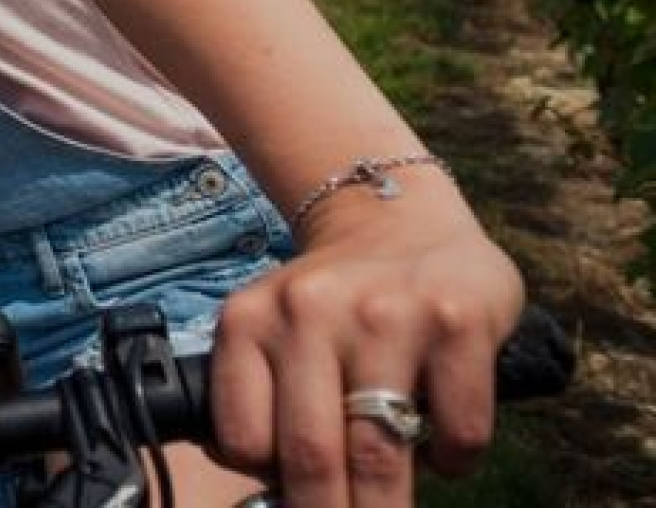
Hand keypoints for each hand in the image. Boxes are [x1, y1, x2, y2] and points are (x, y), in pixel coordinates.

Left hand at [207, 188, 523, 507]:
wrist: (400, 221)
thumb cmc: (332, 303)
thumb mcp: (272, 329)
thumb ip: (261, 395)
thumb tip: (267, 486)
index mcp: (251, 319)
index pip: (243, 436)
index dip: (267, 485)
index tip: (287, 501)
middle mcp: (311, 311)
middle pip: (311, 454)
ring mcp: (388, 314)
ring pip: (381, 450)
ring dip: (385, 505)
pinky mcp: (459, 321)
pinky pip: (458, 430)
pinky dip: (452, 461)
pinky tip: (445, 452)